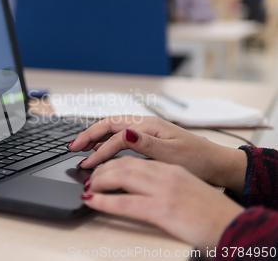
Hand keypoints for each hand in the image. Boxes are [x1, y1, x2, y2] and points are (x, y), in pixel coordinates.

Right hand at [68, 116, 246, 193]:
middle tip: (72, 148)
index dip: (99, 150)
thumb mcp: (171, 153)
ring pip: (114, 129)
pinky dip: (107, 142)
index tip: (86, 164)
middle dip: (88, 135)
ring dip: (96, 138)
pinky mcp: (148, 138)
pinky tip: (102, 151)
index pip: (116, 136)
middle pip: (109, 125)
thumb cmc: (197, 159)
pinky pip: (121, 136)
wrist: (216, 163)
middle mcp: (145, 124)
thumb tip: (124, 133)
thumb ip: (145, 143)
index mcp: (148, 126)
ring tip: (81, 149)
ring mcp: (146, 131)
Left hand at [82, 157, 243, 249]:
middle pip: (123, 163)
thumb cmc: (209, 210)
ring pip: (120, 175)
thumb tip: (139, 180)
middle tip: (87, 175)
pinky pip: (124, 202)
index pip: (133, 157)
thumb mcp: (183, 186)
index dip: (111, 159)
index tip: (98, 165)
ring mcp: (163, 189)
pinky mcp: (162, 208)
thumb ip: (161, 179)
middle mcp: (165, 173)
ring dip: (98, 180)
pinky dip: (103, 200)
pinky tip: (91, 200)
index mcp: (169, 168)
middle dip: (100, 168)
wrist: (234, 225)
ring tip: (87, 186)